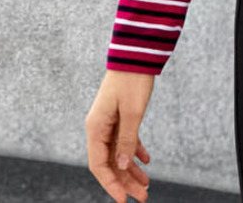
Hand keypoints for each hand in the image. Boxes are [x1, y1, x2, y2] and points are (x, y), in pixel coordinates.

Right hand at [85, 68, 155, 201]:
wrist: (136, 55)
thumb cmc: (132, 81)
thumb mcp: (132, 113)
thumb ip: (127, 141)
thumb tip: (122, 166)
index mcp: (96, 127)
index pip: (99, 165)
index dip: (111, 184)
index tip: (124, 199)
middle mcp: (99, 127)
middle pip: (109, 162)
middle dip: (124, 181)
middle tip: (142, 196)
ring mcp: (109, 122)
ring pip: (118, 154)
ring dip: (131, 170)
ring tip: (146, 185)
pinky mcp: (119, 116)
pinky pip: (125, 141)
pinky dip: (135, 152)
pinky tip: (146, 162)